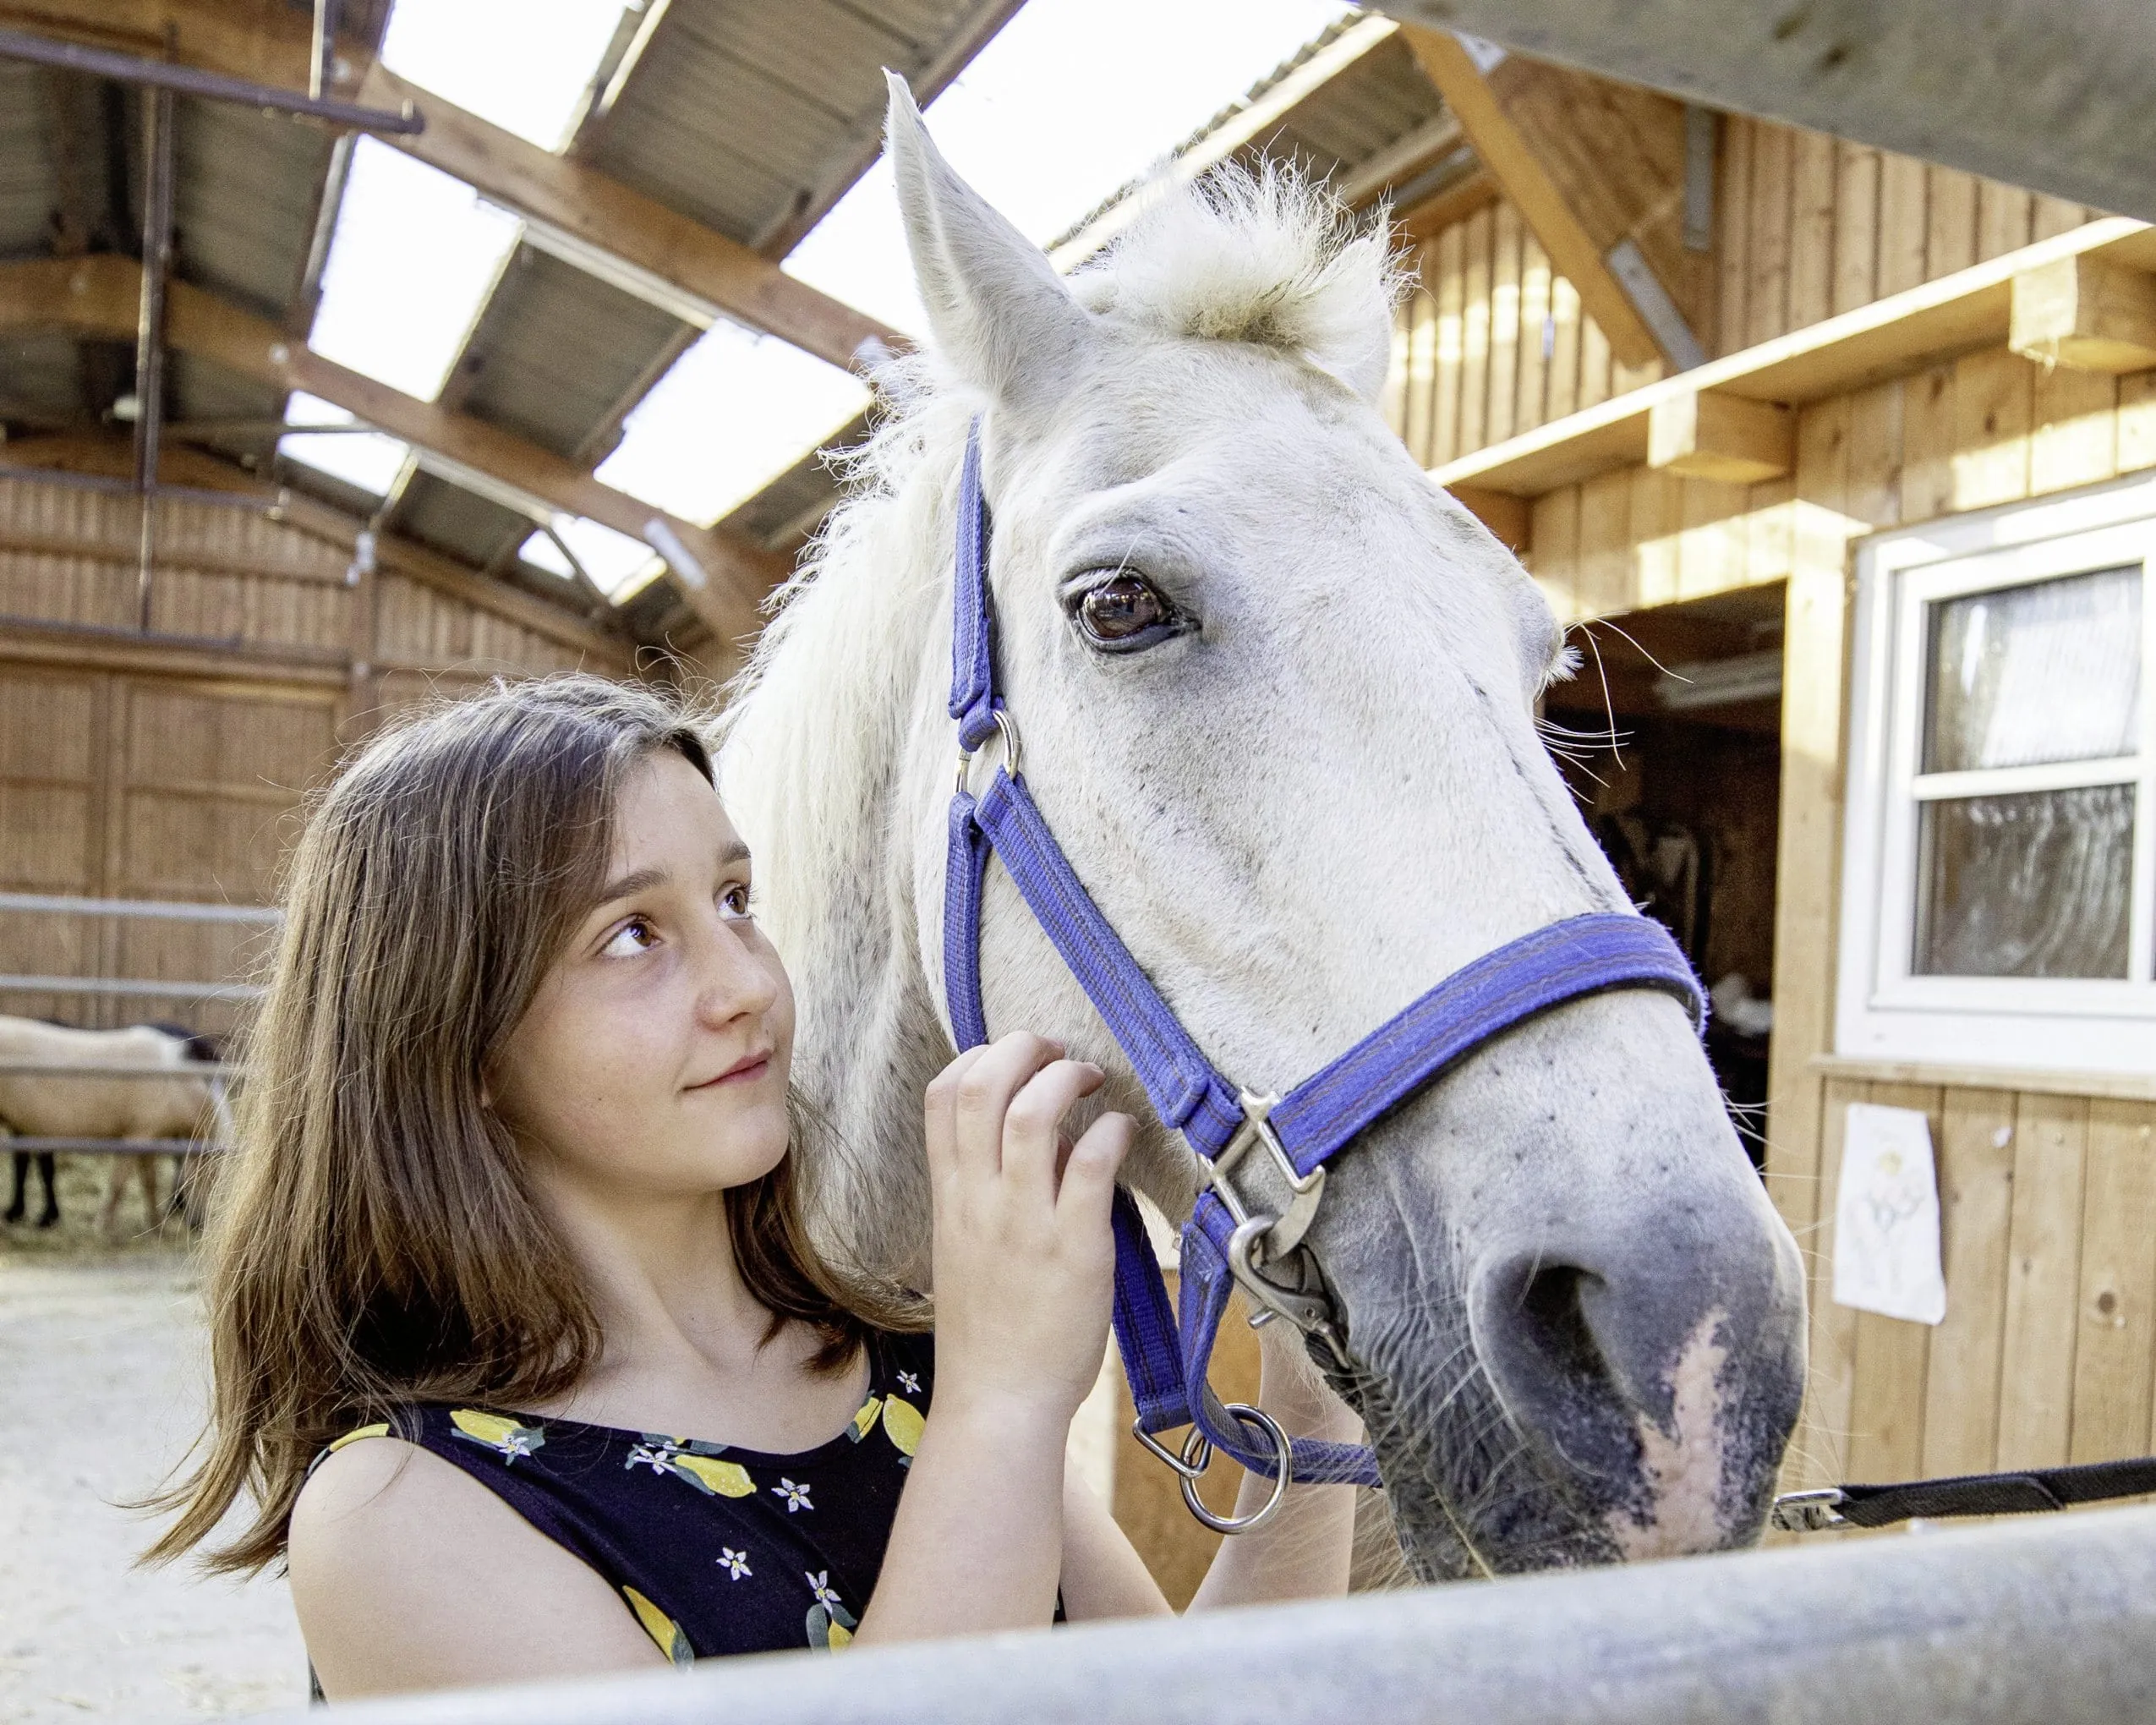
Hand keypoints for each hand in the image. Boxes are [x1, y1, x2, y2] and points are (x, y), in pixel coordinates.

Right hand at [924, 1033, 1132, 1426]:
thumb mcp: (968, 1248)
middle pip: (983, 1085)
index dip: (980, 1057)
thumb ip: (991, 1192)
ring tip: (1093, 1080)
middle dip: (1024, 1048)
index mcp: (950, 1197)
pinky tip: (1122, 1132)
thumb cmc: (990, 1331)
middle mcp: (979, 1199)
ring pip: (1031, 1113)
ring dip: (1067, 1078)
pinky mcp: (1074, 1247)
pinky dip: (1110, 1131)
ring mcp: (1024, 1221)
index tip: (1017, 1060)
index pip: (943, 1096)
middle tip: (1059, 1053)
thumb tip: (1038, 1141)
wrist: (999, 1402)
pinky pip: (1089, 1164)